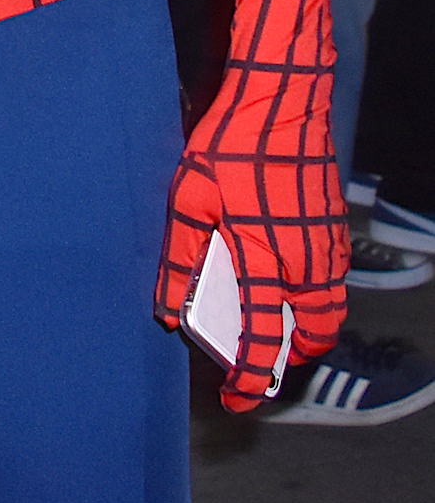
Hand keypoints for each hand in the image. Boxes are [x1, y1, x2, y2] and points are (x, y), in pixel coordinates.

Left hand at [155, 88, 346, 409]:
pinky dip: (310, 295)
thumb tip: (168, 309)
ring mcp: (327, 248)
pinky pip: (329, 281)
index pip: (265, 338)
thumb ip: (180, 258)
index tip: (235, 401)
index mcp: (266, 258)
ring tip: (263, 318)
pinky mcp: (334, 231)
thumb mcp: (189, 197)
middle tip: (252, 353)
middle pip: (309, 336)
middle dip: (285, 354)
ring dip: (301, 326)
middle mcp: (307, 263)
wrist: (284, 101)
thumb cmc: (230, 146)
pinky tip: (276, 272)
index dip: (250, 377)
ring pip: (326, 312)